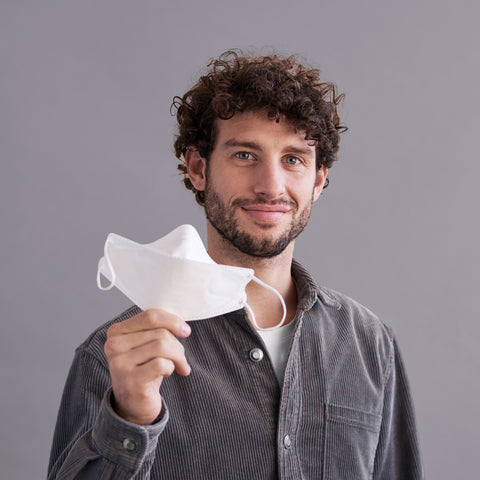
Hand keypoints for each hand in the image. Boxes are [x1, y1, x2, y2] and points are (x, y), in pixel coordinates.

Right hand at [104, 309, 190, 424]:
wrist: (133, 404)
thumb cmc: (143, 369)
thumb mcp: (147, 345)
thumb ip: (157, 329)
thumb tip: (181, 325)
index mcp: (116, 331)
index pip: (150, 316)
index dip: (173, 321)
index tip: (185, 331)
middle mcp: (114, 345)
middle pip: (160, 332)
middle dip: (177, 344)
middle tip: (181, 357)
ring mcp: (120, 364)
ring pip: (162, 346)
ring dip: (177, 356)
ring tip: (179, 365)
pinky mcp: (131, 380)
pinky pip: (162, 364)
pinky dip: (171, 367)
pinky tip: (168, 374)